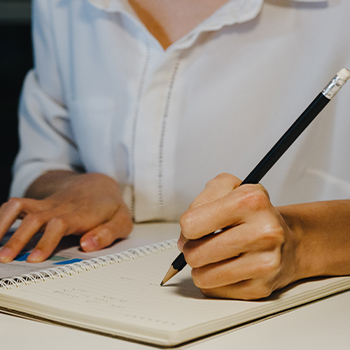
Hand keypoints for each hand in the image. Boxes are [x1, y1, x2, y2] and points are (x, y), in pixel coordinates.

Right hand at [0, 172, 132, 262]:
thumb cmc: (110, 207)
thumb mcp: (122, 220)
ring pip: (21, 208)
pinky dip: (2, 216)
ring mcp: (48, 204)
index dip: (47, 240)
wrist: (98, 184)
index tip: (35, 259)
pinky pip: (17, 205)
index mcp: (83, 213)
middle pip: (36, 219)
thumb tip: (87, 245)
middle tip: (4, 260)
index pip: (61, 224)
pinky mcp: (39, 203)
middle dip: (19, 239)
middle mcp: (61, 207)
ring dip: (3, 225)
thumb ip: (108, 232)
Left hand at [179, 173, 301, 299]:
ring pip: (202, 277)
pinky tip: (227, 267)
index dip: (187, 226)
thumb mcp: (229, 187)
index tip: (196, 226)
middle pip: (194, 254)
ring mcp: (265, 263)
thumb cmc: (254, 214)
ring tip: (215, 255)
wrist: (289, 239)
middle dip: (192, 249)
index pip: (191, 224)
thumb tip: (184, 237)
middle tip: (204, 243)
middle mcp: (263, 232)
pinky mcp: (262, 288)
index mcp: (251, 201)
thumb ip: (200, 200)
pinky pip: (215, 290)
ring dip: (201, 267)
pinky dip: (215, 280)